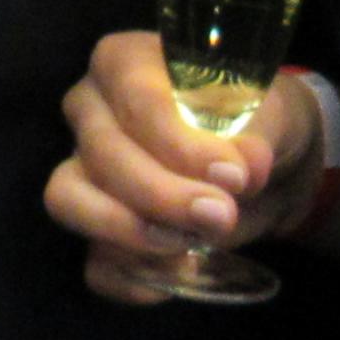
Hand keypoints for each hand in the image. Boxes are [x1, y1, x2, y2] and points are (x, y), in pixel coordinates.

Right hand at [44, 30, 319, 306]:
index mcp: (125, 62)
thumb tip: (243, 167)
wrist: (261, 169)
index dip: (181, 145)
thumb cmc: (256, 121)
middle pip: (103, 155)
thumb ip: (257, 134)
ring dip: (130, 231)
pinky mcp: (96, 228)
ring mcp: (81, 169)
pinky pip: (92, 261)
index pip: (137, 100)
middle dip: (163, 195)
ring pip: (70, 201)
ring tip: (190, 246)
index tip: (233, 176)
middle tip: (222, 215)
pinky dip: (133, 278)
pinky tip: (182, 273)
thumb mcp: (270, 114)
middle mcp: (90, 110)